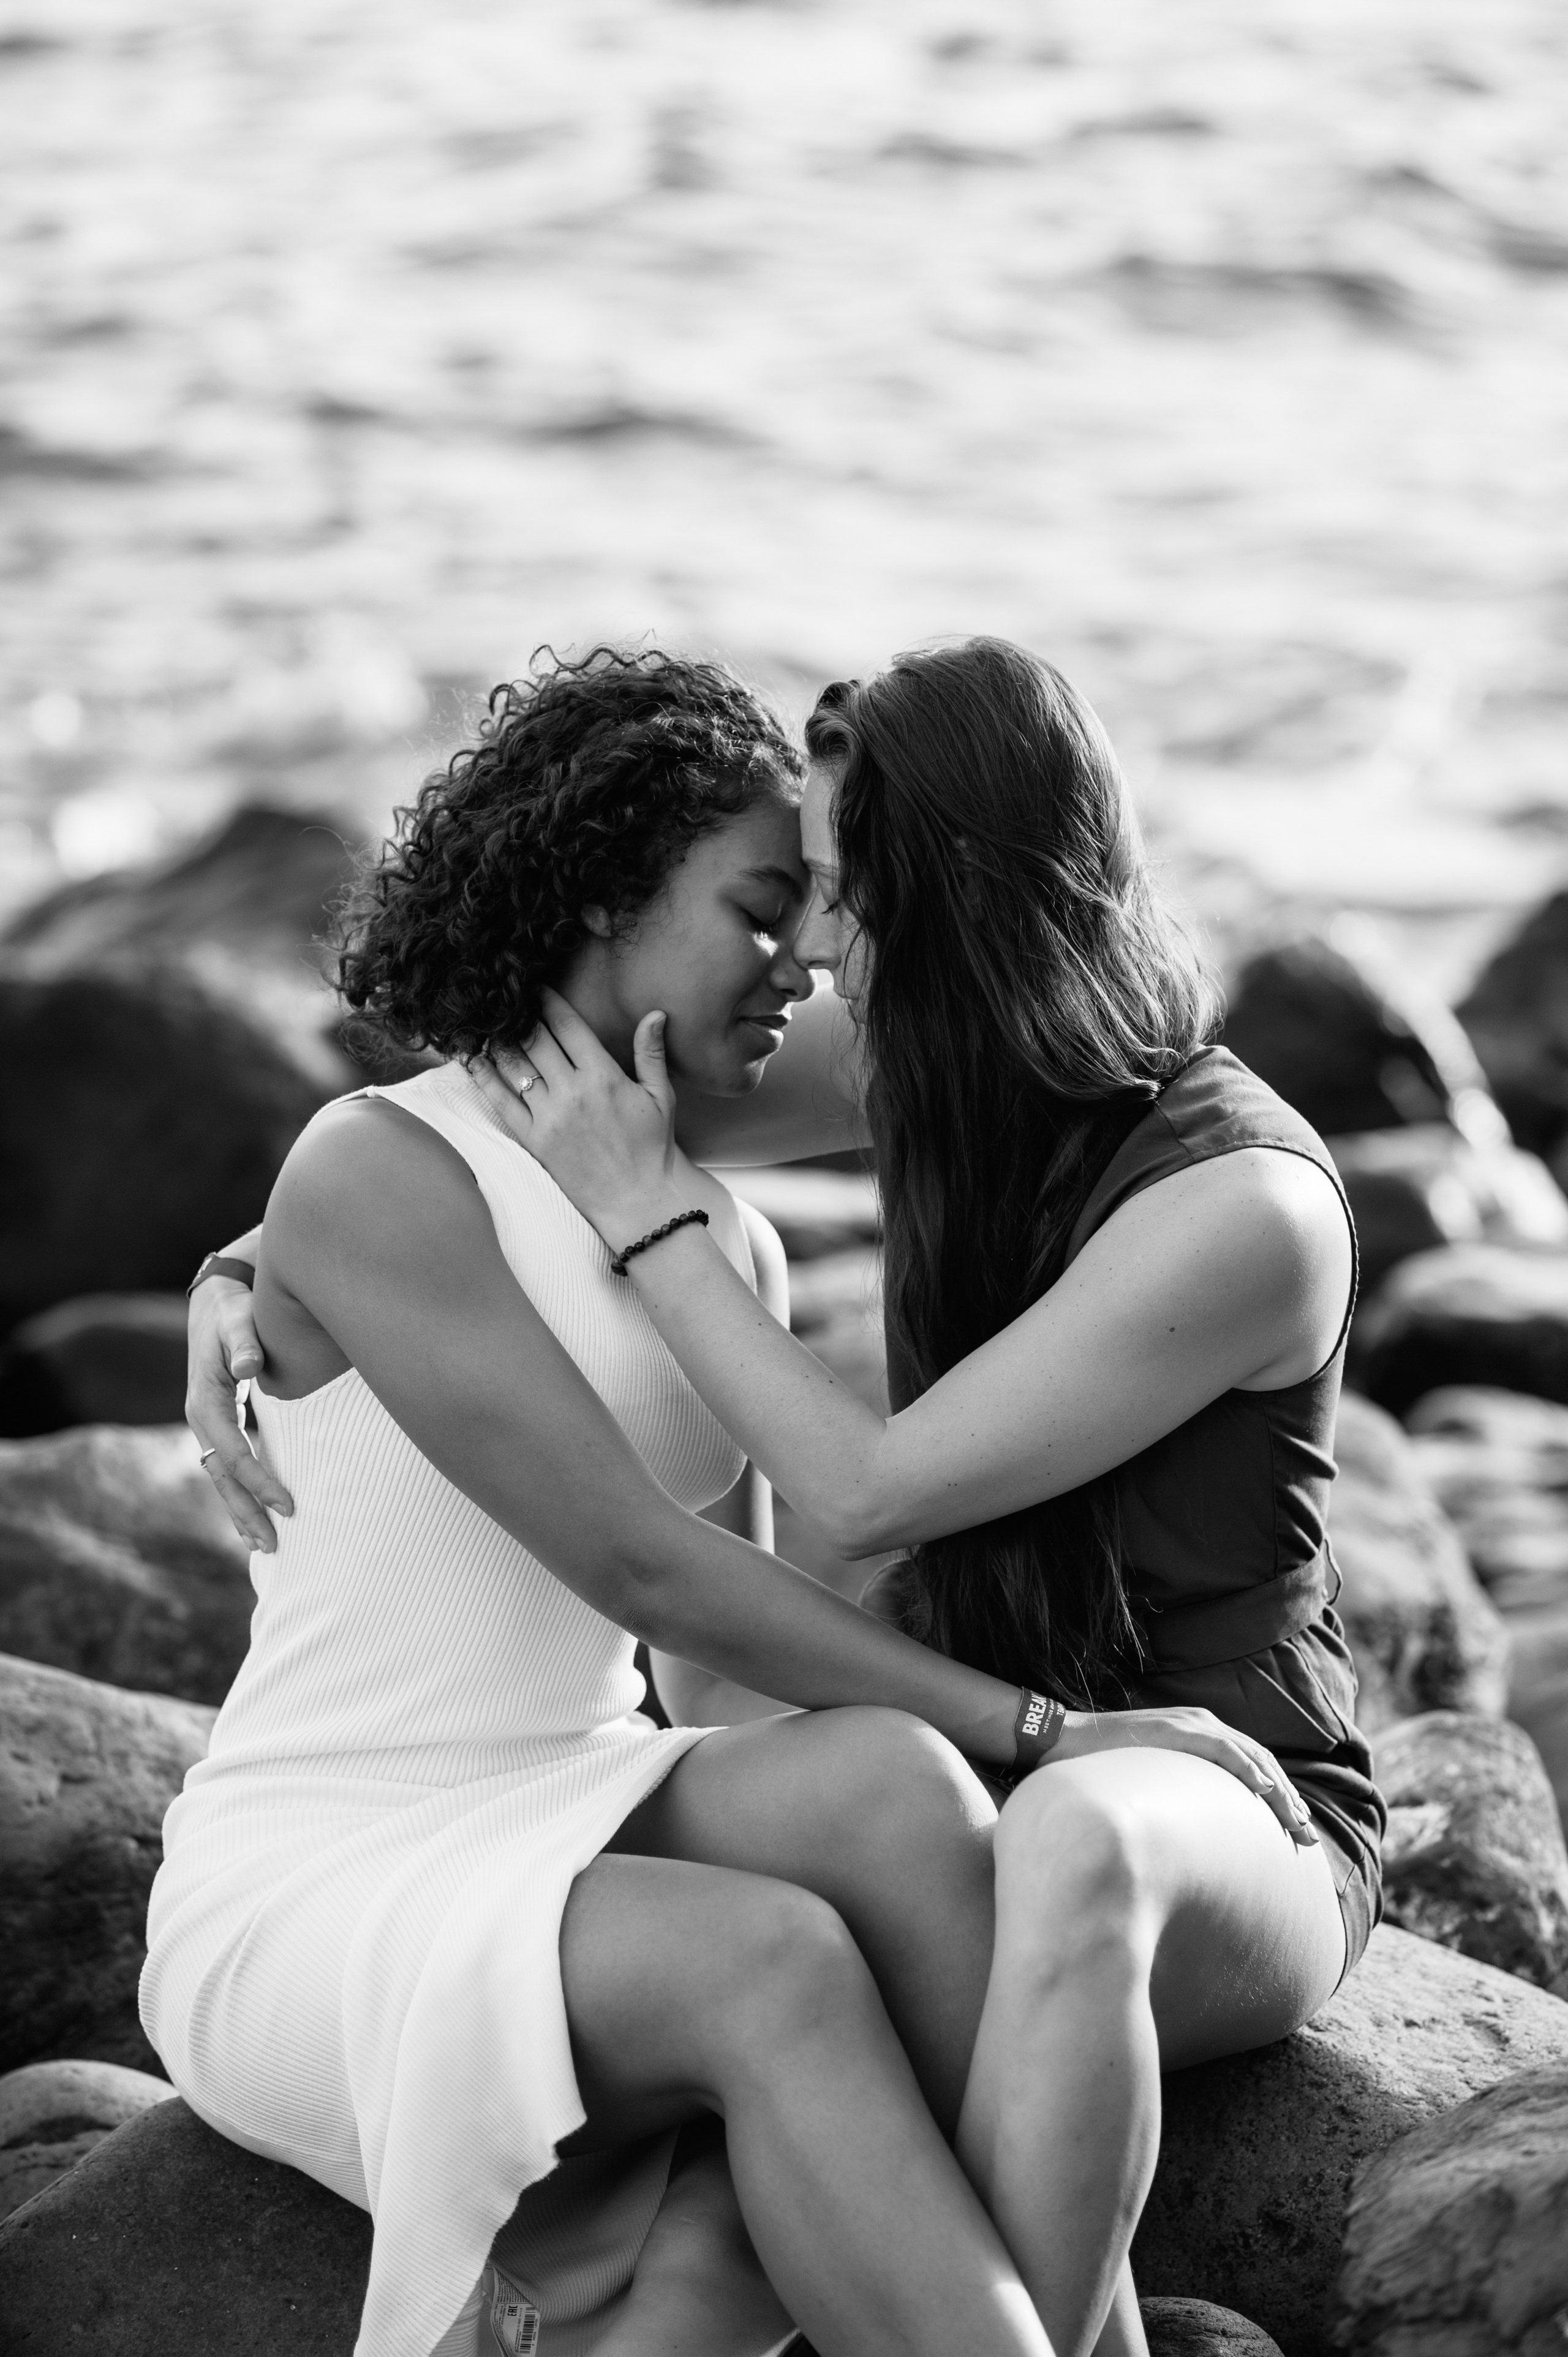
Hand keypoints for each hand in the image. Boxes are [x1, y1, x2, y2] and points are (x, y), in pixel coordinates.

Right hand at [186, 1277, 293, 1551]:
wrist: (217, 1299)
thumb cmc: (234, 1308)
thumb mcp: (239, 1317)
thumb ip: (246, 1340)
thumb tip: (247, 1368)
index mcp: (205, 1401)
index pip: (234, 1454)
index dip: (260, 1482)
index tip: (289, 1505)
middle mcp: (200, 1418)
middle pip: (222, 1478)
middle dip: (247, 1512)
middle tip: (275, 1545)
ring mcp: (207, 1424)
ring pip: (221, 1478)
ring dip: (241, 1511)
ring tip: (265, 1546)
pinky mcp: (219, 1423)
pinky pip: (227, 1467)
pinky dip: (240, 1493)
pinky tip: (255, 1516)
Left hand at [469, 988, 684, 1248]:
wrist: (637, 1200)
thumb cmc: (652, 1148)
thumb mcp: (661, 1096)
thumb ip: (650, 1053)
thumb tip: (654, 1013)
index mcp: (603, 1076)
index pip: (567, 1026)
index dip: (548, 1002)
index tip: (536, 987)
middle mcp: (572, 1092)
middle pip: (535, 1040)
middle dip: (520, 1016)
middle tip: (506, 1000)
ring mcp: (549, 1117)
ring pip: (514, 1067)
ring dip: (498, 1041)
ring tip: (487, 1022)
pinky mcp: (533, 1140)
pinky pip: (501, 1102)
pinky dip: (484, 1078)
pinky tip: (474, 1060)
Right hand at [1042, 1704, 1319, 1846]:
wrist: (1063, 1742)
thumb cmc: (1103, 1767)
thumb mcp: (1154, 1778)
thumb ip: (1179, 1789)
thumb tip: (1196, 1829)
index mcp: (1199, 1733)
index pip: (1253, 1763)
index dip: (1280, 1795)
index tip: (1296, 1829)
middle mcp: (1201, 1723)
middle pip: (1262, 1761)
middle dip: (1289, 1800)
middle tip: (1307, 1836)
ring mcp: (1189, 1723)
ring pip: (1252, 1756)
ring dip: (1279, 1790)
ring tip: (1297, 1822)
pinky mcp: (1176, 1730)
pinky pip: (1223, 1749)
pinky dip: (1249, 1768)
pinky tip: (1266, 1791)